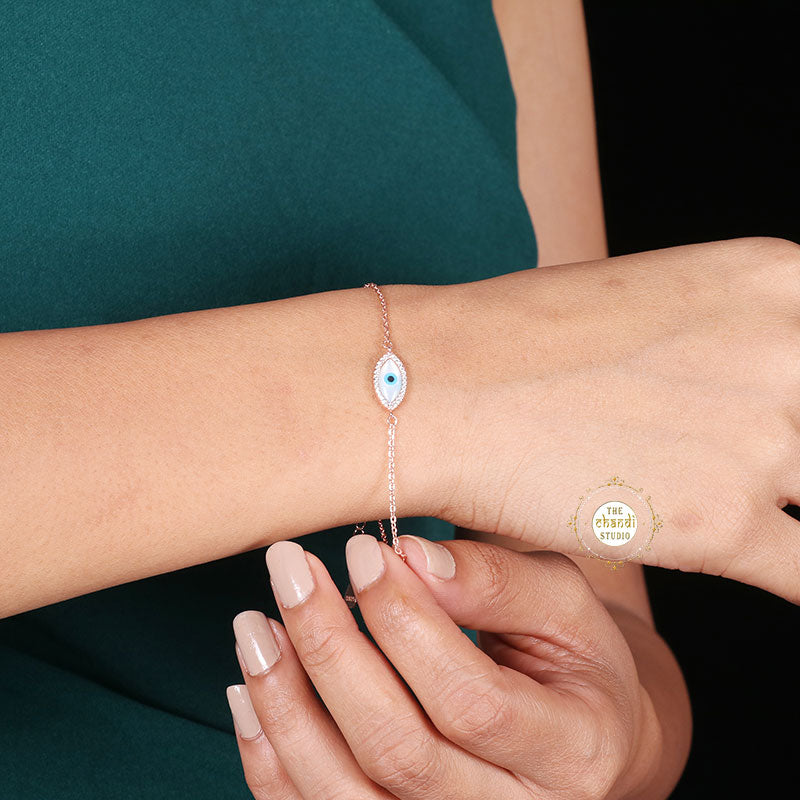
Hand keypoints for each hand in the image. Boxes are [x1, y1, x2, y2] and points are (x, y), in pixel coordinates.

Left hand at [226, 535, 670, 798]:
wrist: (579, 735)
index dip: (405, 622)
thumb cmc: (571, 658)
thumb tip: (410, 554)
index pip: (469, 699)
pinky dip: (270, 758)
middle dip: (331, 651)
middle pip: (398, 750)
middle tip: (291, 571)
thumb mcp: (561, 604)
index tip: (361, 553)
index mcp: (571, 750)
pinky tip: (249, 690)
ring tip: (256, 626)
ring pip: (346, 796)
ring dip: (287, 706)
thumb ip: (496, 580)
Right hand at [436, 236, 799, 601]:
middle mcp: (787, 350)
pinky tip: (769, 572)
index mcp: (775, 280)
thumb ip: (719, 341)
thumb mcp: (646, 305)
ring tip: (734, 513)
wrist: (433, 386)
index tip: (786, 423)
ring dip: (791, 512)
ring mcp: (763, 439)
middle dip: (797, 459)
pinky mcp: (723, 522)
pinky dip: (798, 580)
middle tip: (755, 469)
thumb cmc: (515, 339)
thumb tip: (730, 386)